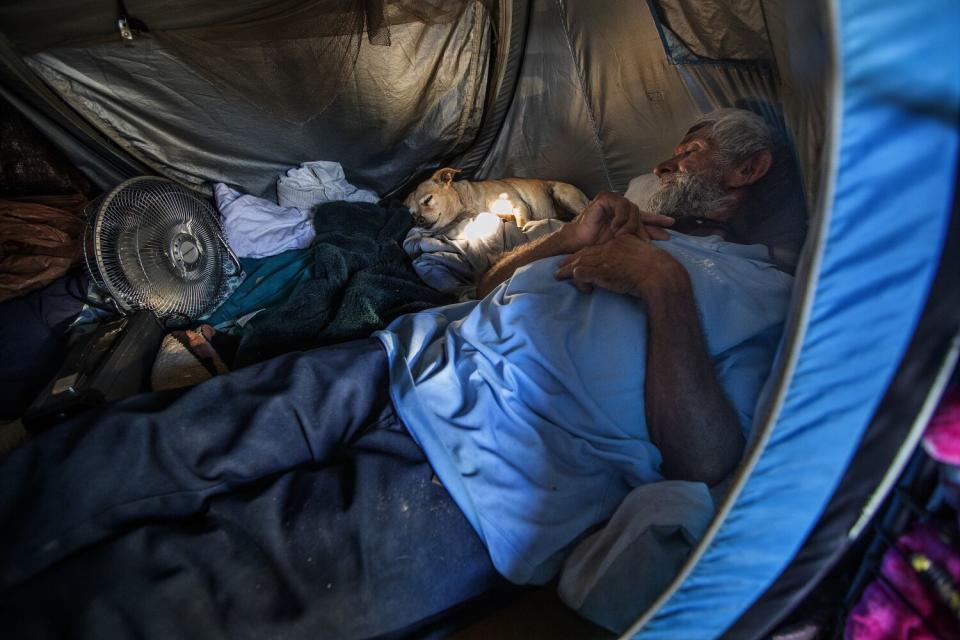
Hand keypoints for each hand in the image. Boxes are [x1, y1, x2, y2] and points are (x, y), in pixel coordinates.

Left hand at [554, 234, 688, 297]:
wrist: (660, 275)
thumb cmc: (658, 272)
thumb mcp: (644, 262)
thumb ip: (633, 261)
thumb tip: (628, 270)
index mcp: (621, 242)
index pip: (598, 247)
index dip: (587, 254)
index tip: (579, 259)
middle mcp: (610, 247)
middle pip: (585, 252)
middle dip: (571, 259)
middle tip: (560, 266)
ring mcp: (604, 258)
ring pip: (578, 262)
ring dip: (566, 270)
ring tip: (558, 276)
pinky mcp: (600, 270)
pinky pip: (580, 274)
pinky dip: (578, 282)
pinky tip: (583, 289)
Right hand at [559, 192, 673, 251]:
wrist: (577, 244)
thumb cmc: (595, 247)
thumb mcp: (620, 246)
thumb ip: (633, 242)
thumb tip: (653, 247)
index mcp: (625, 220)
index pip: (644, 218)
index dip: (657, 220)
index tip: (671, 224)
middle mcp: (620, 210)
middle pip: (640, 213)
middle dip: (649, 224)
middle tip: (657, 234)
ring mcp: (612, 203)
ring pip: (632, 208)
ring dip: (631, 223)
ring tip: (625, 236)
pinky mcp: (604, 199)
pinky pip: (619, 204)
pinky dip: (620, 216)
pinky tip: (616, 228)